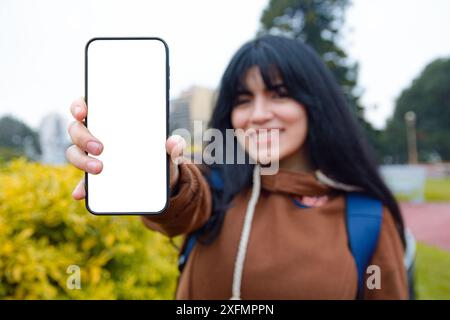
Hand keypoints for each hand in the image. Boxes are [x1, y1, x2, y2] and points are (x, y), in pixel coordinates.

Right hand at [66, 97, 186, 199]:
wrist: (162, 182)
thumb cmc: (161, 155)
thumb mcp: (170, 150)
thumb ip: (174, 144)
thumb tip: (174, 142)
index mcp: (111, 121)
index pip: (87, 106)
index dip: (79, 105)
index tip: (82, 111)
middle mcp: (96, 136)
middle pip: (76, 129)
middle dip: (83, 137)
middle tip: (100, 147)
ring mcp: (92, 157)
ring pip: (75, 153)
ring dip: (82, 161)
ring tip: (98, 168)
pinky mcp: (95, 179)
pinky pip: (83, 182)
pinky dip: (81, 188)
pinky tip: (81, 193)